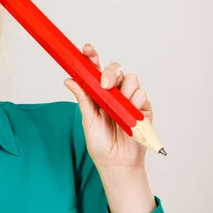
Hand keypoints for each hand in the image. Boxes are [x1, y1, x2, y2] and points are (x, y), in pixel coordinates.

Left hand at [64, 44, 152, 169]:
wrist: (116, 162)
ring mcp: (130, 99)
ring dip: (124, 89)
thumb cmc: (100, 143)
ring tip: (119, 107)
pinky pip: (142, 95)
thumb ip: (82, 99)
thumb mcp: (87, 120)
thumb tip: (69, 80)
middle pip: (116, 69)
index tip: (87, 49)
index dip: (92, 57)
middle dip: (110, 72)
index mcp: (99, 93)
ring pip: (131, 79)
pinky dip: (136, 100)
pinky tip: (131, 111)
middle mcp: (115, 93)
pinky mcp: (143, 109)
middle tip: (104, 84)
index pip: (96, 70)